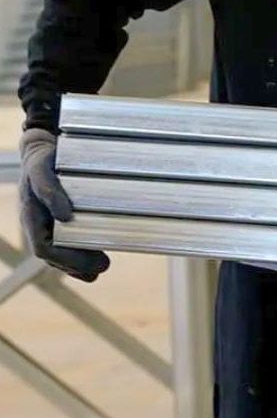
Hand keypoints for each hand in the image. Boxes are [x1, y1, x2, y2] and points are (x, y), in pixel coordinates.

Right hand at [19, 128, 109, 281]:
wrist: (42, 148)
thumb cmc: (42, 159)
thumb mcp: (42, 169)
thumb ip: (49, 190)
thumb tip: (65, 216)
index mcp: (31, 216)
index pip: (45, 248)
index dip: (68, 260)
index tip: (94, 265)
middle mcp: (38, 224)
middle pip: (54, 256)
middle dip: (77, 265)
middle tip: (103, 267)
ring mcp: (47, 222)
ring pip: (59, 252)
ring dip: (78, 265)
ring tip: (100, 269)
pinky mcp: (59, 217)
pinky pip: (66, 241)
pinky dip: (79, 254)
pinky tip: (95, 260)